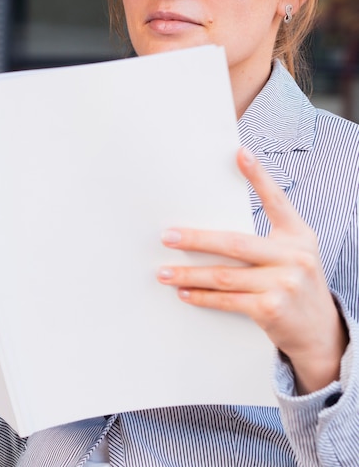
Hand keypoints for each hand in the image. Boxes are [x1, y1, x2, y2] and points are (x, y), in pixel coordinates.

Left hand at [157, 148, 348, 393]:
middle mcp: (294, 256)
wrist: (320, 331)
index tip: (239, 153)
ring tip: (164, 272)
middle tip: (167, 236)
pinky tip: (184, 292)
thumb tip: (217, 222)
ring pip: (223, 275)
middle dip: (196, 239)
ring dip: (188, 274)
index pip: (277, 201)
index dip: (259, 176)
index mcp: (298, 236)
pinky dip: (202, 296)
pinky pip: (226, 300)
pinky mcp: (271, 309)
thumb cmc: (296, 284)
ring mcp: (284, 284)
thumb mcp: (294, 252)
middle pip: (234, 243)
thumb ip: (268, 234)